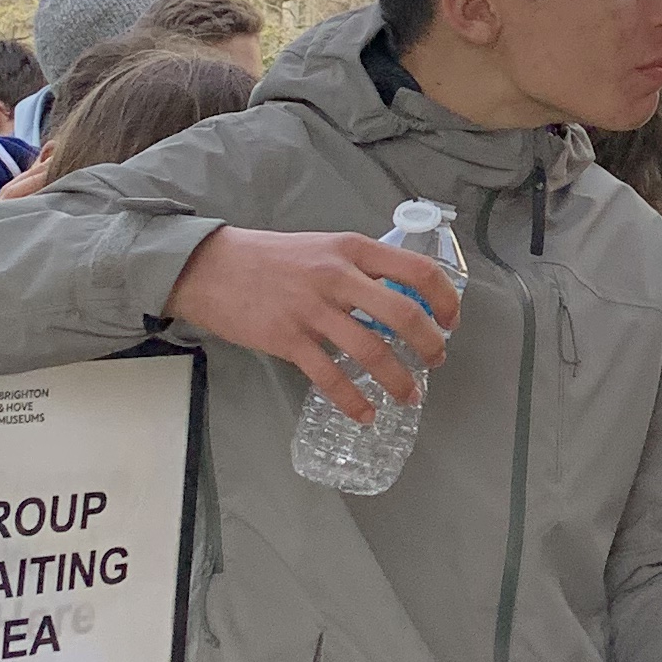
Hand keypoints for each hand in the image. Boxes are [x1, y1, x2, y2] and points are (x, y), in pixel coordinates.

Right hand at [167, 227, 460, 424]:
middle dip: (430, 344)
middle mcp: (338, 276)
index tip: (450, 320)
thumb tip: (399, 297)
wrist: (211, 267)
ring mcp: (312, 309)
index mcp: (353, 249)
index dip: (444, 299)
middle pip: (404, 314)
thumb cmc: (272, 257)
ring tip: (410, 395)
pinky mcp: (287, 339)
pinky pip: (330, 377)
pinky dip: (353, 401)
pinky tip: (365, 414)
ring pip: (372, 351)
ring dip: (398, 379)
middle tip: (437, 359)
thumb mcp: (325, 247)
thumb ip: (360, 268)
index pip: (418, 271)